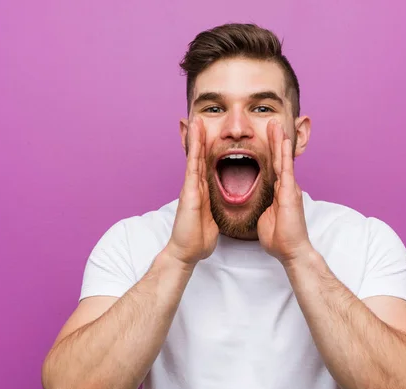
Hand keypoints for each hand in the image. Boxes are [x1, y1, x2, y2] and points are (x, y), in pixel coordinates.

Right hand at [166, 117, 218, 266]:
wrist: (188, 251)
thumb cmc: (198, 238)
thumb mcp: (211, 219)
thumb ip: (213, 209)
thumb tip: (218, 207)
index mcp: (202, 191)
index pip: (205, 165)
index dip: (207, 149)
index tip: (210, 134)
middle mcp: (195, 186)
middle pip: (198, 157)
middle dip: (198, 138)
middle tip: (199, 119)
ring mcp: (191, 187)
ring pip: (194, 157)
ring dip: (195, 138)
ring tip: (196, 120)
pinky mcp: (190, 191)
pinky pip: (193, 165)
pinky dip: (194, 149)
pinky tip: (195, 137)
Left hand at [257, 120, 313, 265]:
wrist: (290, 250)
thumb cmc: (279, 238)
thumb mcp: (266, 218)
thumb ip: (265, 208)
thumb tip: (261, 207)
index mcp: (279, 192)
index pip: (273, 167)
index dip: (270, 151)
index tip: (266, 137)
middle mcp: (286, 187)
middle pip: (278, 159)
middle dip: (276, 141)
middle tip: (272, 123)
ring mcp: (289, 189)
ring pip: (283, 160)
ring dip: (280, 142)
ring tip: (277, 125)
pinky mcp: (290, 194)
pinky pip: (286, 170)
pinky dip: (284, 155)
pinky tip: (284, 142)